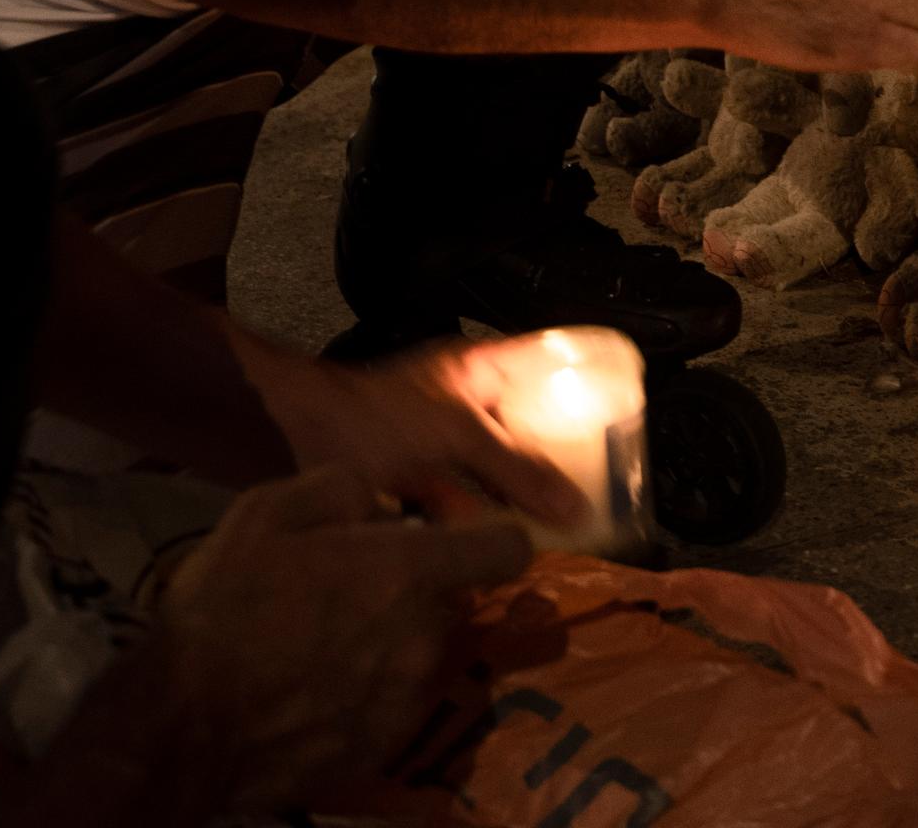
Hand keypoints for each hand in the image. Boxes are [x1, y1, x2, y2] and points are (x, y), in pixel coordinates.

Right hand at [147, 465, 531, 813]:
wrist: (184, 724)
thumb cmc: (224, 607)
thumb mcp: (267, 513)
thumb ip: (341, 490)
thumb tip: (382, 504)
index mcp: (406, 572)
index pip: (504, 548)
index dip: (488, 538)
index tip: (455, 541)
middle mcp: (424, 637)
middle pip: (451, 602)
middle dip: (414, 592)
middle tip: (348, 594)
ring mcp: (408, 699)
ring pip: (423, 653)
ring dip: (392, 643)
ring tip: (323, 647)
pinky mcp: (384, 747)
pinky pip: (395, 704)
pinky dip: (369, 694)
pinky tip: (315, 691)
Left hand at [231, 328, 589, 529]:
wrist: (288, 439)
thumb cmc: (376, 418)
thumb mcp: (458, 435)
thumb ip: (517, 468)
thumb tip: (578, 508)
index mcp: (478, 369)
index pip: (548, 359)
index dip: (587, 375)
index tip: (630, 405)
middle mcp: (459, 402)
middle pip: (524, 427)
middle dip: (556, 462)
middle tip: (602, 494)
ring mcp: (431, 443)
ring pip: (489, 473)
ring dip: (514, 504)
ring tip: (559, 539)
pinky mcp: (406, 482)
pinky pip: (454, 507)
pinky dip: (472, 530)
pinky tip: (495, 558)